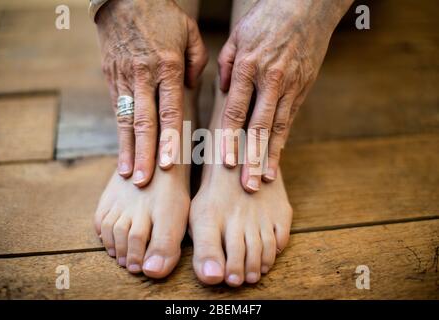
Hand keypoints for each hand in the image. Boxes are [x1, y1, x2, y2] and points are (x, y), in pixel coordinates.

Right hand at [96, 0, 207, 185]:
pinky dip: (119, 135)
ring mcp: (124, 78)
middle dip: (145, 154)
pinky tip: (122, 154)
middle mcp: (144, 76)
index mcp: (167, 66)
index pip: (169, 110)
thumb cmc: (163, 15)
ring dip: (128, 150)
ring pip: (126, 120)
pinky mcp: (111, 77)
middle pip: (144, 121)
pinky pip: (116, 110)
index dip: (168, 139)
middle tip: (145, 181)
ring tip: (129, 176)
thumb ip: (196, 63)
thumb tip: (190, 88)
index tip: (168, 164)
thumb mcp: (188, 33)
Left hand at [218, 0, 352, 191]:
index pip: (235, 110)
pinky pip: (290, 119)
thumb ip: (227, 64)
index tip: (225, 162)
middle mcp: (270, 80)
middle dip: (252, 158)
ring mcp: (290, 86)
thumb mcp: (238, 34)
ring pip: (278, 127)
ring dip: (270, 156)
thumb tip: (223, 90)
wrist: (309, 6)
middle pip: (258, 126)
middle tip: (246, 184)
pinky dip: (282, 140)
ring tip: (262, 179)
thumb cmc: (267, 18)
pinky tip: (276, 158)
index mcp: (249, 66)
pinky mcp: (303, 88)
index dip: (230, 138)